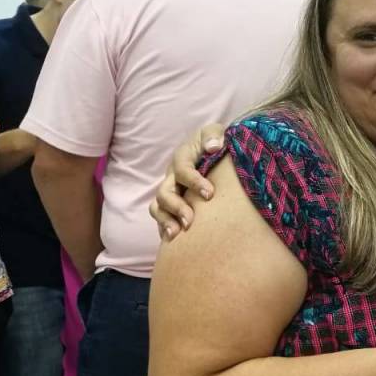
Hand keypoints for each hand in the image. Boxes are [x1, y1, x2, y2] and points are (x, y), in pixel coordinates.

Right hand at [148, 123, 225, 239]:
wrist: (217, 153)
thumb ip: (214, 135)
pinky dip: (165, 229)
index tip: (209, 193)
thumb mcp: (216, 133)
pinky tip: (174, 242)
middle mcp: (172, 176)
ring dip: (165, 222)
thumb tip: (214, 146)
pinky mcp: (173, 205)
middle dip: (176, 207)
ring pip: (158, 208)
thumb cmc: (217, 142)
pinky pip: (162, 219)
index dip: (193, 181)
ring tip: (176, 235)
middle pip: (165, 193)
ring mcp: (171, 191)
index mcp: (183, 157)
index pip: (182, 169)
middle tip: (190, 221)